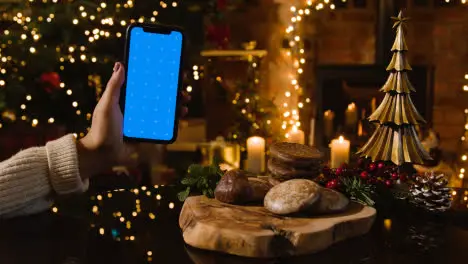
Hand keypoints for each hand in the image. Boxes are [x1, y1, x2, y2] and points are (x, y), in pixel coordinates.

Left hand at [77, 62, 189, 179]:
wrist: (104, 154)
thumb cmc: (101, 129)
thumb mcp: (106, 105)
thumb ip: (113, 86)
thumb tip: (119, 65)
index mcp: (127, 99)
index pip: (145, 85)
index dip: (158, 78)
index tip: (170, 71)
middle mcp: (137, 109)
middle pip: (158, 97)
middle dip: (172, 92)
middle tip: (182, 88)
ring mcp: (144, 121)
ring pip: (164, 111)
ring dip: (176, 106)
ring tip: (185, 103)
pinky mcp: (148, 134)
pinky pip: (163, 126)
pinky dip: (173, 121)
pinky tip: (180, 117)